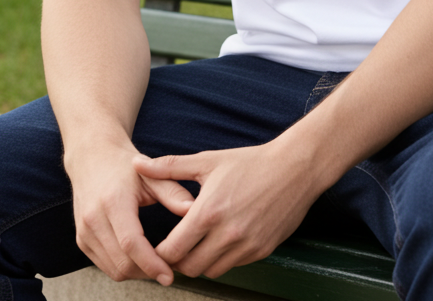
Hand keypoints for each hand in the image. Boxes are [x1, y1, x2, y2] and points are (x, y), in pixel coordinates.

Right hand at [65, 141, 195, 285]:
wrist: (93, 158)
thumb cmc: (127, 166)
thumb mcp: (152, 174)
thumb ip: (173, 193)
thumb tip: (194, 211)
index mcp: (113, 201)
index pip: (131, 243)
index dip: (151, 263)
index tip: (170, 275)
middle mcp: (94, 219)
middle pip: (122, 262)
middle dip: (148, 272)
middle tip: (172, 269)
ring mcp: (84, 232)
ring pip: (113, 270)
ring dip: (137, 274)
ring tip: (160, 265)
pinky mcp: (81, 240)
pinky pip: (105, 265)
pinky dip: (125, 268)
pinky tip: (142, 259)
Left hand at [132, 139, 324, 279]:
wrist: (295, 167)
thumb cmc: (250, 162)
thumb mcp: (208, 161)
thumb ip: (169, 167)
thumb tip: (136, 164)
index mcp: (208, 212)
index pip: (172, 250)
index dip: (161, 250)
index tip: (160, 242)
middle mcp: (226, 234)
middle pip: (188, 267)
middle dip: (179, 259)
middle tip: (178, 245)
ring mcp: (246, 246)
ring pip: (210, 270)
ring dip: (201, 261)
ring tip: (200, 242)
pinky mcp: (262, 251)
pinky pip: (233, 266)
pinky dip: (223, 258)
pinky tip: (223, 239)